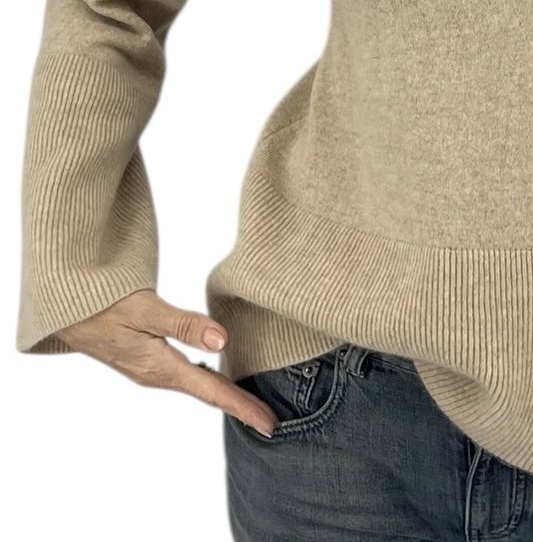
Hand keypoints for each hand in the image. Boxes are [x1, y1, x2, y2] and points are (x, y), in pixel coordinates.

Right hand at [54, 288, 277, 437]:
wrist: (67, 311)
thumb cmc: (105, 304)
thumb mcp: (146, 309)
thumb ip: (184, 324)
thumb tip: (223, 340)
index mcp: (160, 367)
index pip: (211, 390)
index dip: (242, 405)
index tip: (269, 422)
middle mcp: (158, 375)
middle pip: (209, 393)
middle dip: (240, 406)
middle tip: (270, 421)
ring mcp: (152, 370)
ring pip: (198, 386)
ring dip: (225, 396)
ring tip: (252, 404)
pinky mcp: (148, 361)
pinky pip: (187, 377)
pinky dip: (208, 382)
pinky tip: (218, 378)